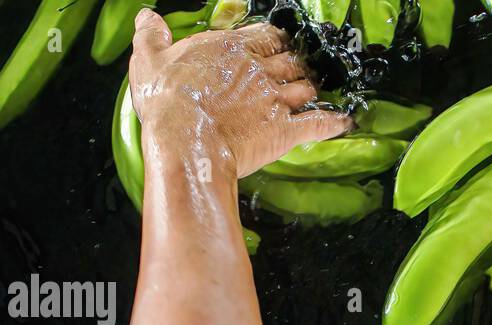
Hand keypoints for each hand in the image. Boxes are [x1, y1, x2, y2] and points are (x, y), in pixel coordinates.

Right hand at [128, 9, 352, 179]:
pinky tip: (344, 121)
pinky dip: (334, 122)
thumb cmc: (166, 102)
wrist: (185, 141)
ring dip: (312, 91)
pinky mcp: (285, 131)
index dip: (277, 40)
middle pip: (292, 61)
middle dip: (298, 65)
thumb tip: (147, 17)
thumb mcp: (149, 60)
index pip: (267, 35)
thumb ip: (151, 36)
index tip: (280, 45)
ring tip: (316, 94)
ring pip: (306, 89)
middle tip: (300, 71)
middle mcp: (260, 71)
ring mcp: (276, 101)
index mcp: (232, 49)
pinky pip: (319, 123)